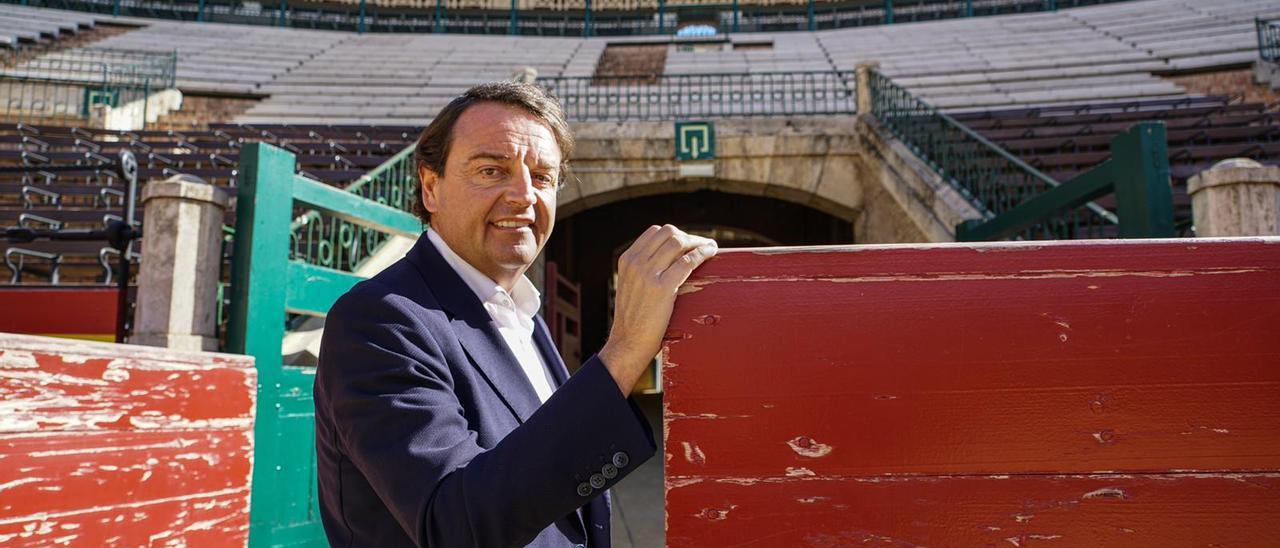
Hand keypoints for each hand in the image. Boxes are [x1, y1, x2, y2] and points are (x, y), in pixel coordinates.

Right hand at [598, 224, 716, 394]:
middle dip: (689, 237)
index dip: (675, 235)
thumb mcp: (631, 288)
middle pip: (668, 233)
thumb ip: (643, 272)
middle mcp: (635, 263)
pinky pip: (688, 261)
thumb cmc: (634, 321)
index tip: (688, 244)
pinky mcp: (662, 288)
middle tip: (702, 246)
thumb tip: (670, 262)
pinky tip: (711, 254)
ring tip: (711, 248)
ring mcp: (647, 274)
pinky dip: (703, 253)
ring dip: (699, 242)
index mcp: (627, 260)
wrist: (627, 344)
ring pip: (679, 243)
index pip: (655, 232)